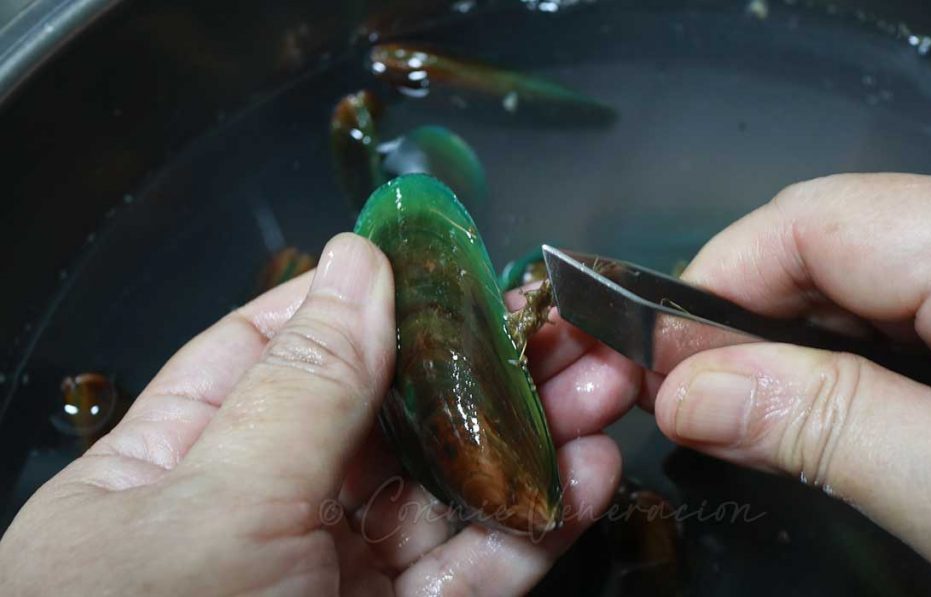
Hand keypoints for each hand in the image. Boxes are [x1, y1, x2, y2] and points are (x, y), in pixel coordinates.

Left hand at [0, 233, 636, 595]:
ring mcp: (337, 579)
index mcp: (176, 465)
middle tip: (560, 321)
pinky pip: (473, 569)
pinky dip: (534, 524)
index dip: (355, 299)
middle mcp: (260, 514)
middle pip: (380, 416)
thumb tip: (362, 257)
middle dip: (471, 365)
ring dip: (526, 435)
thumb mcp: (217, 507)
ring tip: (607, 383)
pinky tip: (589, 472)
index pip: (269, 350)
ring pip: (442, 490)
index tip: (439, 257)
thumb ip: (304, 386)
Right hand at [649, 174, 930, 595]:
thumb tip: (681, 389)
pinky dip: (834, 378)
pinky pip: (897, 338)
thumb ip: (821, 426)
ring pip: (857, 297)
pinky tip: (801, 421)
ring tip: (729, 418)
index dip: (718, 282)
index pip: (819, 222)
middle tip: (681, 404)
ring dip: (784, 355)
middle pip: (833, 251)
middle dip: (743, 323)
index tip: (654, 363)